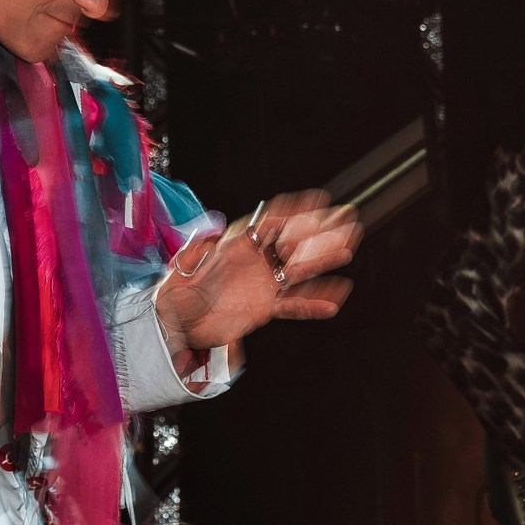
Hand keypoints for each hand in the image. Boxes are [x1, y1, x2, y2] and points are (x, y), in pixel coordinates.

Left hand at [155, 191, 360, 360]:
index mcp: (236, 245)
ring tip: (347, 249)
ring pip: (298, 270)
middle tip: (346, 220)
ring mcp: (261, 284)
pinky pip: (293, 304)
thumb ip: (198, 251)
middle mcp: (254, 261)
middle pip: (292, 242)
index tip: (319, 200)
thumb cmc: (177, 292)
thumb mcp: (184, 268)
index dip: (294, 210)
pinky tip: (332, 301)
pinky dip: (311, 303)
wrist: (177, 323)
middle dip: (319, 231)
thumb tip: (209, 234)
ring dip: (323, 261)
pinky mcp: (263, 308)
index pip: (270, 223)